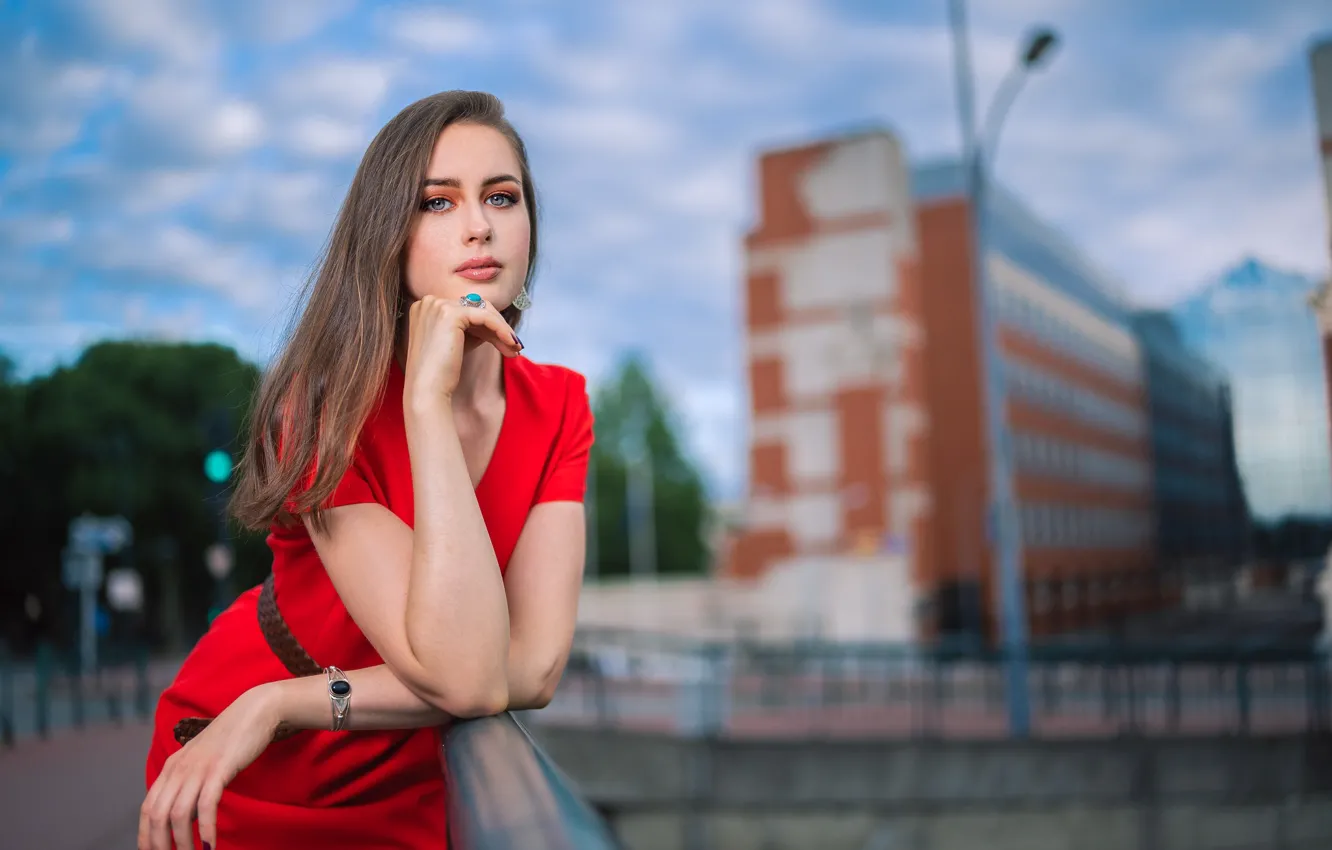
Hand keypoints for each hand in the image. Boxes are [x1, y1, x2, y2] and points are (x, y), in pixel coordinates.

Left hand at [139, 685, 282, 849]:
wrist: (254, 711)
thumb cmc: (232, 739)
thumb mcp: (203, 763)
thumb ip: (191, 786)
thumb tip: (186, 818)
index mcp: (171, 768)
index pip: (147, 808)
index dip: (146, 835)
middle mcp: (179, 769)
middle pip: (158, 815)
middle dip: (160, 844)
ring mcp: (198, 768)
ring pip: (179, 814)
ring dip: (183, 842)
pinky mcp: (220, 768)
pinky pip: (207, 804)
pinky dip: (206, 829)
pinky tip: (210, 845)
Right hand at [404, 294, 521, 406]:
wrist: (428, 390)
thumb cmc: (441, 372)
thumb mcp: (456, 342)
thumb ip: (471, 328)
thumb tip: (496, 324)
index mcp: (426, 307)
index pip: (465, 309)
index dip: (487, 326)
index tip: (503, 343)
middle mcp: (429, 301)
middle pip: (475, 308)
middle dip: (497, 328)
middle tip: (514, 347)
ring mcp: (438, 305)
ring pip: (483, 311)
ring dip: (502, 330)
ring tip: (515, 349)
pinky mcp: (451, 313)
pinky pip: (485, 317)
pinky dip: (501, 329)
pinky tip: (511, 343)